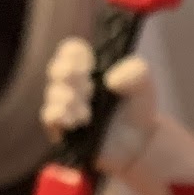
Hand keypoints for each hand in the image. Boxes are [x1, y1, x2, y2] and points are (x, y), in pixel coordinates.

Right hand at [41, 38, 156, 171]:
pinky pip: (50, 119)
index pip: (70, 51)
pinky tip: (71, 121)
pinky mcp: (62, 130)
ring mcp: (66, 107)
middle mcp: (72, 85)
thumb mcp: (143, 84)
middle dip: (68, 74)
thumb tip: (111, 80)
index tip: (90, 64)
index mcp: (88, 68)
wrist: (141, 143)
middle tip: (88, 86)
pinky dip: (57, 116)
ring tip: (86, 113)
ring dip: (67, 99)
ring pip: (53, 95)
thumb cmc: (137, 108)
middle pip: (57, 70)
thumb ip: (136, 71)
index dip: (74, 53)